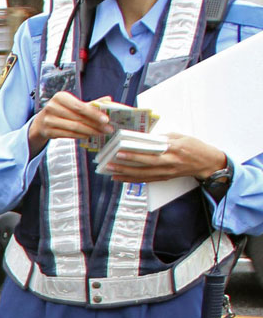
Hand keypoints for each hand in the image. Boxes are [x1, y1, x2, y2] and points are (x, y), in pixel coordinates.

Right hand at [27, 92, 110, 150]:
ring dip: (90, 131)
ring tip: (100, 133)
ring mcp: (49, 120)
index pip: (79, 106)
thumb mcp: (73, 104)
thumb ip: (90, 103)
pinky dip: (80, 136)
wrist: (42, 121)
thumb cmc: (60, 111)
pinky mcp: (49, 132)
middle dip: (95, 124)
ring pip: (74, 127)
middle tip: (107, 129)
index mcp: (60, 97)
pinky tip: (88, 135)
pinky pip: (68, 134)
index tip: (106, 119)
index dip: (93, 113)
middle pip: (78, 118)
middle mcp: (52, 107)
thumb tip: (108, 100)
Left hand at [101, 134, 227, 184]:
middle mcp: (169, 162)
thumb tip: (145, 138)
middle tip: (111, 162)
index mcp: (173, 149)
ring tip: (111, 171)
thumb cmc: (195, 147)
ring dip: (125, 174)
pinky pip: (146, 180)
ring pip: (143, 174)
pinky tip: (120, 178)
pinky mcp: (165, 177)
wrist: (207, 163)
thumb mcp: (181, 137)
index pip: (150, 151)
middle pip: (144, 164)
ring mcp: (167, 172)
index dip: (135, 152)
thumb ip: (163, 138)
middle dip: (126, 164)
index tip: (121, 150)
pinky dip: (132, 179)